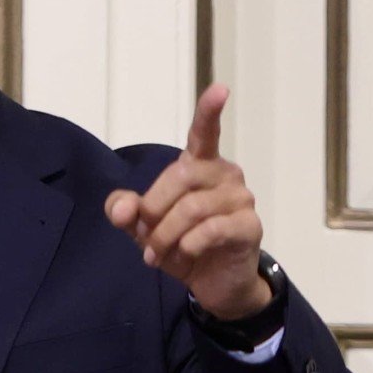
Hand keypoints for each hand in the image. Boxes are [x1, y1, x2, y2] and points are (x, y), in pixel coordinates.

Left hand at [104, 83, 269, 318]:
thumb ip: (125, 212)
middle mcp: (224, 175)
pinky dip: (188, 246)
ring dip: (166, 236)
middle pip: (181, 176)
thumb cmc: (182, 245)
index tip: (220, 89)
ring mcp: (241, 199)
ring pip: (192, 208)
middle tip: (145, 240)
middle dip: (154, 210)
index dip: (209, 111)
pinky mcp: (249, 226)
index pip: (204, 133)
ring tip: (157, 256)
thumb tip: (123, 207)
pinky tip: (185, 257)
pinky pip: (211, 229)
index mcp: (200, 166)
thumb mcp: (143, 229)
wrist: (214, 284)